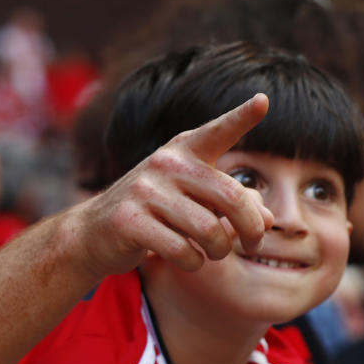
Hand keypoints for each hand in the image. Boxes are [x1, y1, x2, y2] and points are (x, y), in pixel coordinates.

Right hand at [77, 93, 273, 275]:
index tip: (263, 101)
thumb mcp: (193, 201)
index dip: (240, 117)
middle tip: (254, 243)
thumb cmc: (154, 213)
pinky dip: (193, 262)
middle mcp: (164, 164)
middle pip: (230, 197)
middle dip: (250, 227)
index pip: (216, 132)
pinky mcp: (129, 221)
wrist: (93, 232)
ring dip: (220, 250)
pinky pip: (181, 250)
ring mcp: (144, 191)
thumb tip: (269, 219)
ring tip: (214, 252)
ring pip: (208, 230)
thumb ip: (232, 204)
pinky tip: (188, 258)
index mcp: (182, 151)